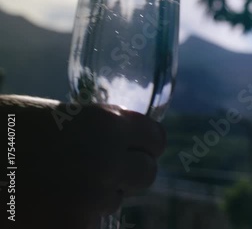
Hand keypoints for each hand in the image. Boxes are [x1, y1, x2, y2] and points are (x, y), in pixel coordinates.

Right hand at [1, 95, 165, 228]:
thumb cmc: (4, 130)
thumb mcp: (58, 115)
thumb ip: (99, 128)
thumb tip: (126, 142)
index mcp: (106, 123)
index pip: (156, 138)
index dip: (146, 144)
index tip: (137, 148)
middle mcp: (108, 159)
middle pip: (146, 174)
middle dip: (129, 173)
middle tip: (104, 172)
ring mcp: (92, 198)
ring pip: (116, 201)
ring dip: (98, 197)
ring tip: (61, 186)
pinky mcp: (74, 228)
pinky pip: (91, 223)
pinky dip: (75, 218)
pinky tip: (50, 207)